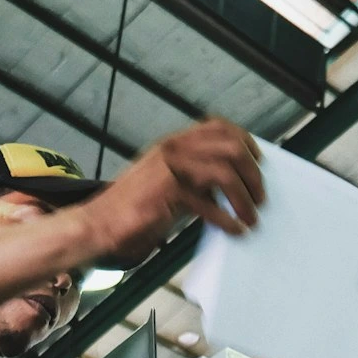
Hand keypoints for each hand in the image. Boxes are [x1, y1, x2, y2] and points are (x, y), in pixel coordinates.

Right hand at [77, 118, 265, 259]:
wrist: (97, 225)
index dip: (245, 142)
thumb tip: (232, 183)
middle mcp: (172, 149)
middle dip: (253, 174)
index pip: (218, 126)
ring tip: (251, 217)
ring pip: (225, 172)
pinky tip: (234, 230)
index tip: (258, 163)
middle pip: (230, 147)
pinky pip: (209, 204)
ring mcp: (169, 168)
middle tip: (260, 198)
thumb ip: (195, 177)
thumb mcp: (168, 183)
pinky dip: (227, 220)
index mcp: (173, 143)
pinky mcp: (166, 193)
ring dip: (245, 197)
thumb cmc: (133, 210)